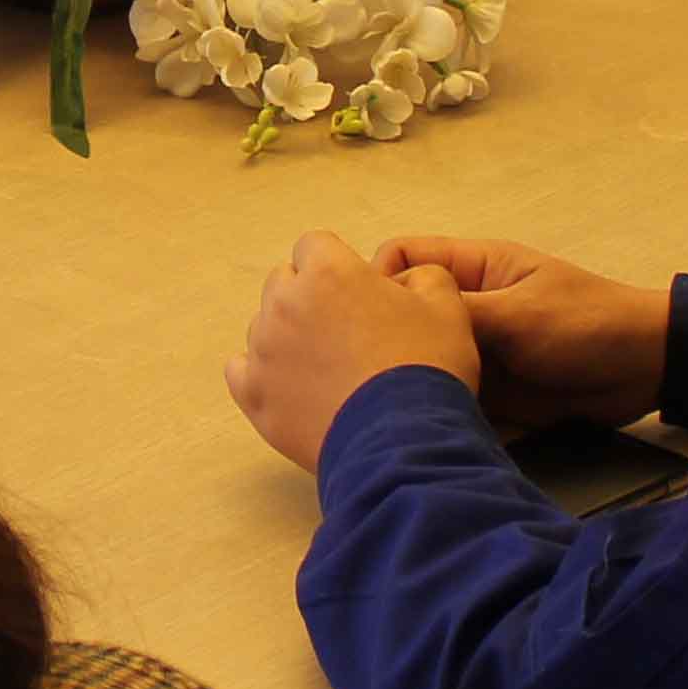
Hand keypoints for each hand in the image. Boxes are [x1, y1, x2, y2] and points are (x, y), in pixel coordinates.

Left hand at [227, 231, 478, 474]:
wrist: (404, 443)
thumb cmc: (426, 369)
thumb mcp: (446, 307)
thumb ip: (424, 275)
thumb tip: (408, 278)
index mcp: (328, 272)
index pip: (315, 245)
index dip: (338, 265)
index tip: (359, 292)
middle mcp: (285, 304)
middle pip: (284, 282)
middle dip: (310, 297)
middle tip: (346, 330)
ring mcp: (264, 351)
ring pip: (264, 327)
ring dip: (289, 336)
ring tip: (327, 368)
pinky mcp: (254, 395)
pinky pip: (241, 370)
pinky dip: (261, 374)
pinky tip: (290, 387)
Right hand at [377, 235, 668, 429]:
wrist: (645, 372)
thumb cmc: (585, 324)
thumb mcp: (519, 314)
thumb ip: (460, 313)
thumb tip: (398, 317)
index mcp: (472, 268)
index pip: (404, 258)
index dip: (380, 281)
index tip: (369, 317)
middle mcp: (466, 305)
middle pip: (406, 313)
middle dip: (387, 337)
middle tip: (370, 369)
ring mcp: (476, 349)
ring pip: (423, 357)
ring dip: (410, 377)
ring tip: (389, 401)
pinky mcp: (487, 389)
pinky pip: (449, 391)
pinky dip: (435, 405)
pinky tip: (419, 419)